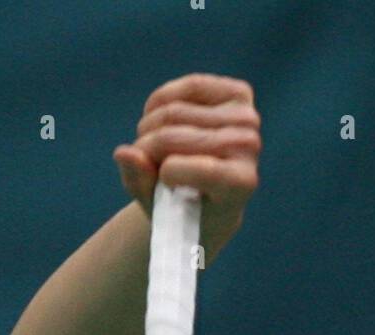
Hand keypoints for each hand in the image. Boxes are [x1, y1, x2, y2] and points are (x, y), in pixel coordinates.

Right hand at [113, 72, 260, 267]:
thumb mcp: (158, 208)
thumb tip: (124, 153)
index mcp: (240, 184)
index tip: (160, 182)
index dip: (166, 174)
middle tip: (143, 161)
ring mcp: (247, 118)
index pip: (200, 168)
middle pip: (174, 136)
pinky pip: (187, 87)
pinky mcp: (240, 93)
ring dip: (148, 127)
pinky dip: (160, 102)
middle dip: (147, 148)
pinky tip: (156, 118)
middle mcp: (249, 148)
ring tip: (150, 145)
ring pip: (173, 111)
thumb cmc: (185, 208)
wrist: (214, 198)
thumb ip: (141, 183)